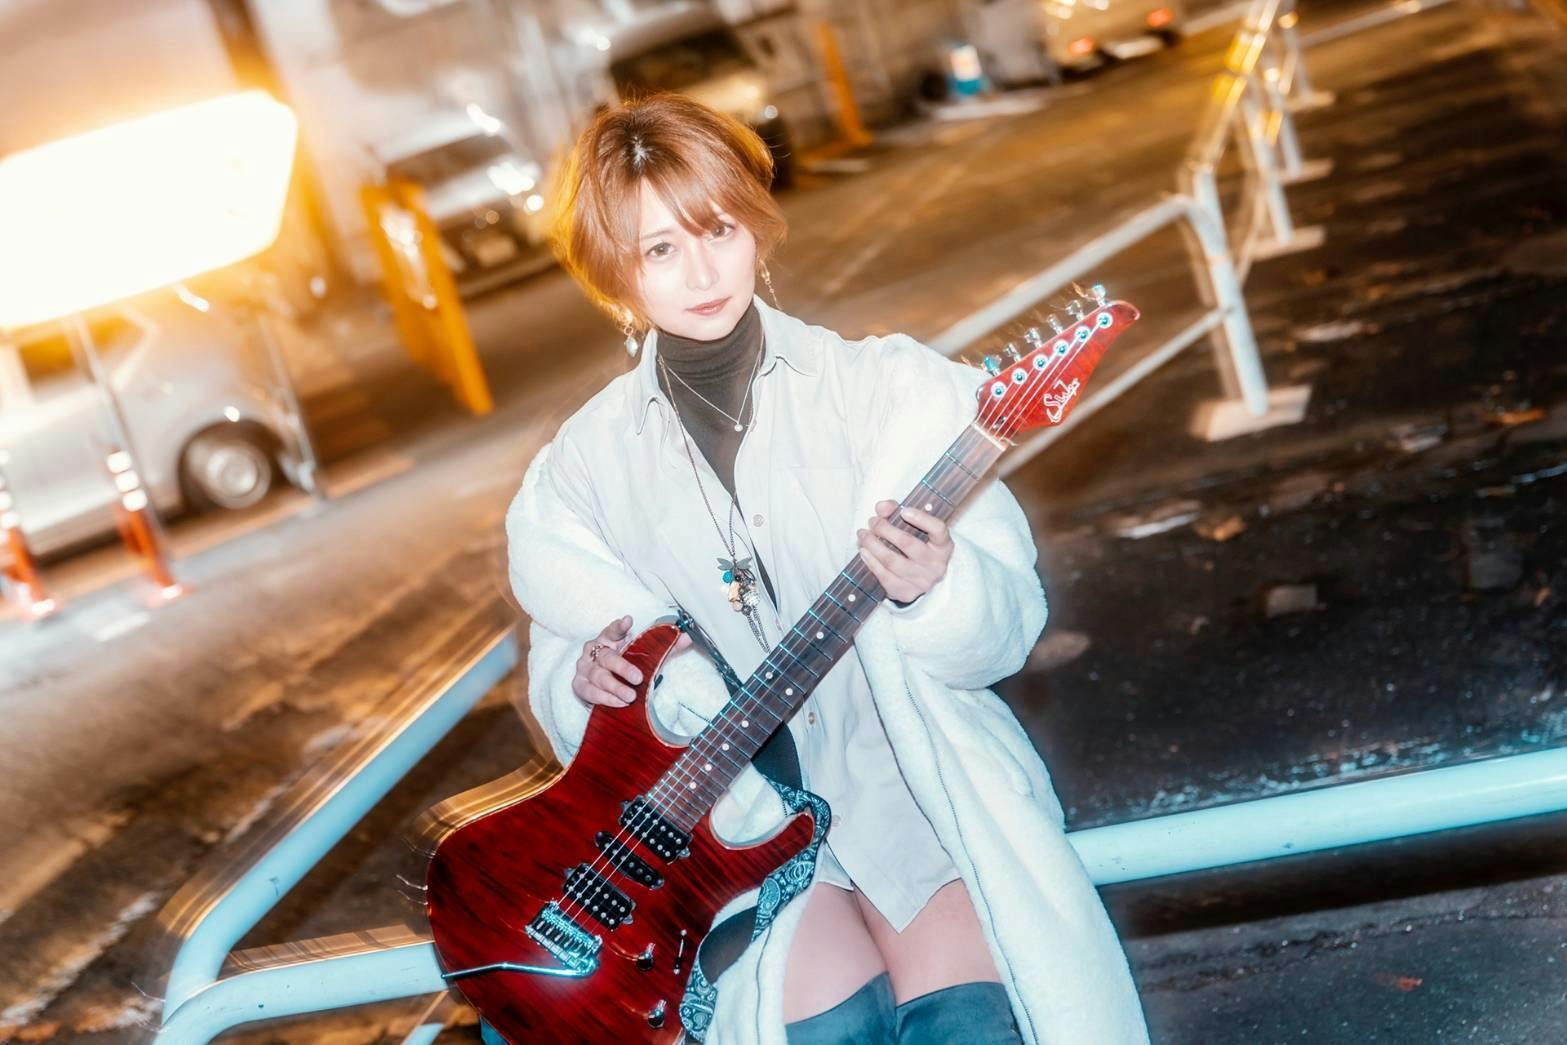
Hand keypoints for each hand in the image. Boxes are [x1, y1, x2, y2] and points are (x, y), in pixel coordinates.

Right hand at [572, 615, 691, 706]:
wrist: (602, 685)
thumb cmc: (625, 665)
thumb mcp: (643, 656)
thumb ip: (664, 648)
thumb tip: (687, 637)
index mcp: (609, 639)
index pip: (613, 630)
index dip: (619, 626)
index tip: (628, 621)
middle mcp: (593, 651)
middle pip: (607, 658)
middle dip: (622, 668)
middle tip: (638, 678)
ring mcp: (584, 668)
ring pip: (598, 677)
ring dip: (615, 688)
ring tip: (630, 696)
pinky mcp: (579, 685)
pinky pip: (590, 692)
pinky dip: (604, 699)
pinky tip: (619, 704)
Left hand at [856, 500, 952, 603]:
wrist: (923, 579)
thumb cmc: (919, 546)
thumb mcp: (916, 528)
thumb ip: (898, 511)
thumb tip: (882, 507)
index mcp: (943, 546)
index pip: (938, 530)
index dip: (921, 519)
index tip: (904, 510)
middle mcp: (935, 565)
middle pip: (907, 543)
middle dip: (885, 529)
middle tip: (873, 521)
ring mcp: (921, 581)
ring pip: (892, 561)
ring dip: (873, 545)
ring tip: (863, 534)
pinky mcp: (906, 592)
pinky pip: (884, 577)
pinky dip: (871, 562)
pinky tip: (864, 551)